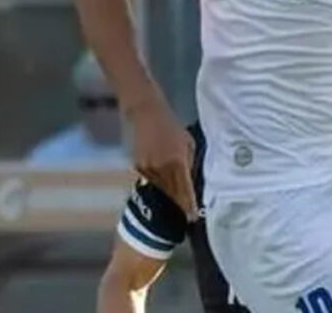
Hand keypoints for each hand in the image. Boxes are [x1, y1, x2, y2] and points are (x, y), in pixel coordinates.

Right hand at [128, 99, 197, 220]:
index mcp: (177, 161)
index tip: (193, 217)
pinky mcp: (138, 167)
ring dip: (170, 195)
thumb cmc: (172, 127)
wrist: (146, 114)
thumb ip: (190, 163)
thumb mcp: (188, 143)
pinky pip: (152, 181)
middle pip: (172, 194)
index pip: (184, 190)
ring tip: (178, 202)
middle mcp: (162, 168)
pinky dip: (160, 184)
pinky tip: (165, 183)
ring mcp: (147, 169)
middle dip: (180, 204)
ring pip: (161, 189)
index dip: (189, 206)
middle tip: (188, 214)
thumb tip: (191, 181)